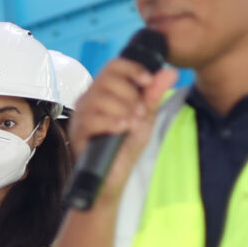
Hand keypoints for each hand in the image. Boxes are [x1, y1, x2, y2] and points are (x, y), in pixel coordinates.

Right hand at [66, 56, 179, 205]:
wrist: (113, 179)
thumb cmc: (125, 148)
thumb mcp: (145, 118)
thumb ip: (154, 95)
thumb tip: (170, 71)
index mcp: (103, 93)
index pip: (113, 67)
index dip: (132, 69)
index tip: (148, 82)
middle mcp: (88, 100)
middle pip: (106, 79)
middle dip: (129, 94)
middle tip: (140, 113)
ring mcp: (80, 116)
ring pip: (99, 97)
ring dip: (123, 109)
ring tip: (132, 124)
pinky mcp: (77, 133)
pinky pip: (92, 119)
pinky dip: (112, 121)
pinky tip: (123, 129)